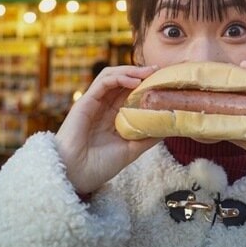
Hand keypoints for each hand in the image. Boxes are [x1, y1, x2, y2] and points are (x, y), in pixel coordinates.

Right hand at [55, 65, 160, 194]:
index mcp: (113, 116)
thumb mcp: (131, 150)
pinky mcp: (85, 102)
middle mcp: (103, 106)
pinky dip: (119, 77)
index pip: (130, 92)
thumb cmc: (100, 166)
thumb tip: (169, 127)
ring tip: (148, 72)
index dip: (145, 83)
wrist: (76, 177)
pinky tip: (134, 81)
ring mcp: (94, 103)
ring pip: (112, 76)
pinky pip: (102, 82)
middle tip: (158, 70)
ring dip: (130, 70)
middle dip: (141, 72)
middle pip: (123, 80)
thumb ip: (147, 137)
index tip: (163, 79)